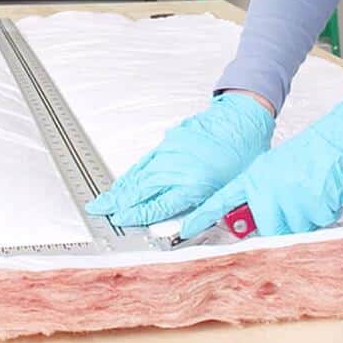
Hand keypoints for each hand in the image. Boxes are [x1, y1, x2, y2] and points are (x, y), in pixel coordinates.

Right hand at [85, 92, 274, 226]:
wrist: (242, 117)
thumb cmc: (242, 152)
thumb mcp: (230, 189)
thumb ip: (205, 209)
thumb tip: (190, 225)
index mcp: (192, 184)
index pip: (157, 206)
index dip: (137, 215)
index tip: (122, 220)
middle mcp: (176, 168)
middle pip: (141, 190)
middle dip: (118, 202)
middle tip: (99, 211)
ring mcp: (170, 153)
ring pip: (140, 175)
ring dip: (121, 189)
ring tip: (105, 200)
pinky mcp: (169, 141)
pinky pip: (146, 161)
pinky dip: (132, 172)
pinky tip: (124, 180)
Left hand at [178, 94, 342, 238]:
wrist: (338, 141)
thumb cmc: (310, 155)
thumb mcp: (276, 170)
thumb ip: (261, 195)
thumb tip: (254, 223)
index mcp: (256, 177)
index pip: (223, 199)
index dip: (204, 215)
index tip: (186, 227)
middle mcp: (268, 186)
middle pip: (269, 228)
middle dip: (286, 224)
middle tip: (297, 205)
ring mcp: (289, 196)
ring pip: (296, 230)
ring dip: (308, 219)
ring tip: (313, 194)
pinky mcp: (312, 204)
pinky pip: (318, 224)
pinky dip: (325, 214)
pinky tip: (325, 195)